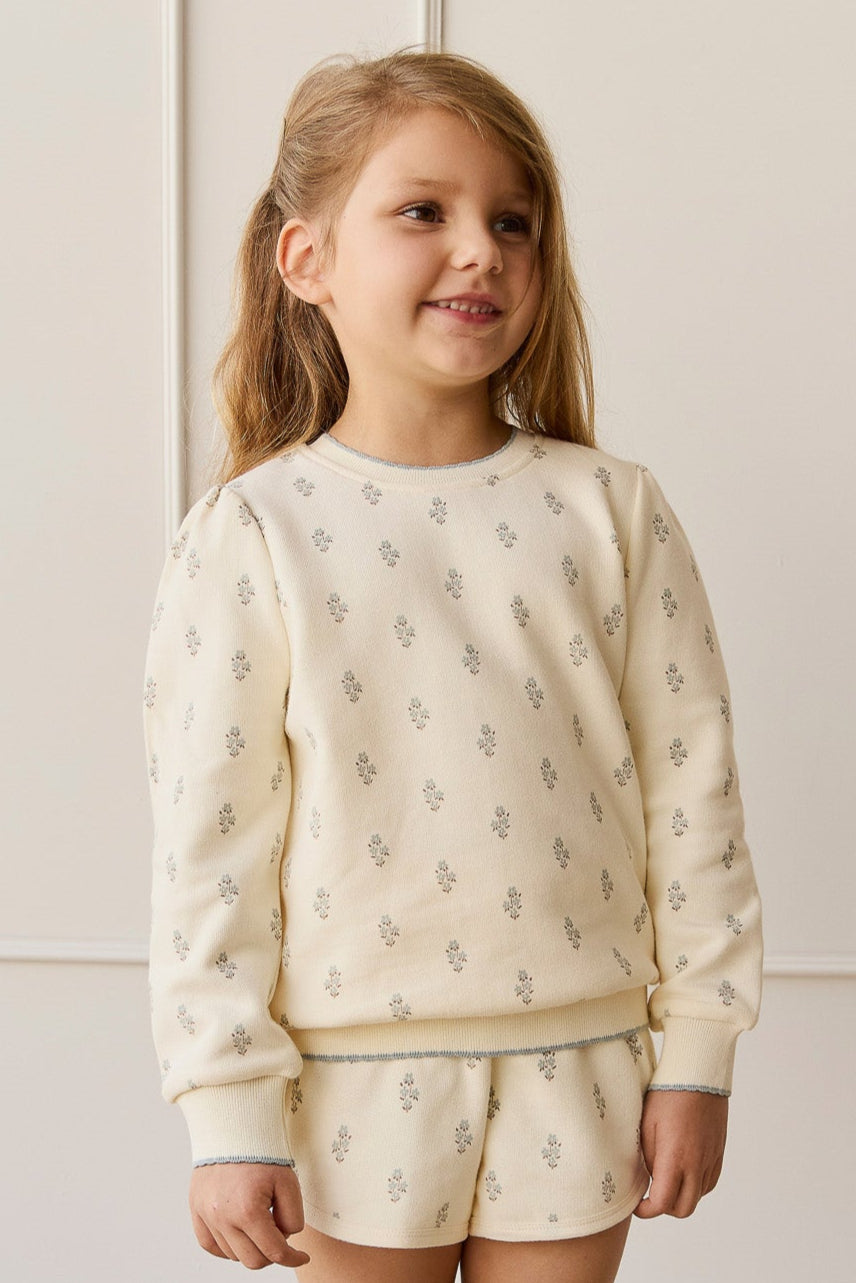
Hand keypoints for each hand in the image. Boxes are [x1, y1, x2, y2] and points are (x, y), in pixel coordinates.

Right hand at [189, 1162, 310, 1268]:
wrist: (233, 1128)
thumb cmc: (262, 1152)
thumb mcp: (288, 1182)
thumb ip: (292, 1216)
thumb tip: (284, 1238)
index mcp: (248, 1211)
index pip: (274, 1252)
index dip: (293, 1258)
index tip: (302, 1257)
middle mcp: (223, 1218)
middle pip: (253, 1260)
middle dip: (272, 1254)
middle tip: (280, 1236)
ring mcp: (206, 1216)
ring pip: (233, 1255)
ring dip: (250, 1247)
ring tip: (261, 1223)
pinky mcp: (195, 1210)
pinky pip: (210, 1245)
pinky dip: (226, 1247)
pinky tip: (240, 1234)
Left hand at [634, 1090, 727, 1219]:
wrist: (697, 1075)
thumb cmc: (667, 1095)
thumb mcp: (646, 1124)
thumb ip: (647, 1157)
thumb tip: (649, 1177)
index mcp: (675, 1157)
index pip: (663, 1203)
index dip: (647, 1211)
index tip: (638, 1205)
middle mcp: (696, 1164)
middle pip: (684, 1209)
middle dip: (665, 1208)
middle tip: (652, 1193)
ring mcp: (711, 1159)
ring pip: (698, 1197)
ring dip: (681, 1196)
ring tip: (666, 1177)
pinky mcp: (719, 1152)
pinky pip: (709, 1182)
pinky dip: (696, 1185)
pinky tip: (684, 1170)